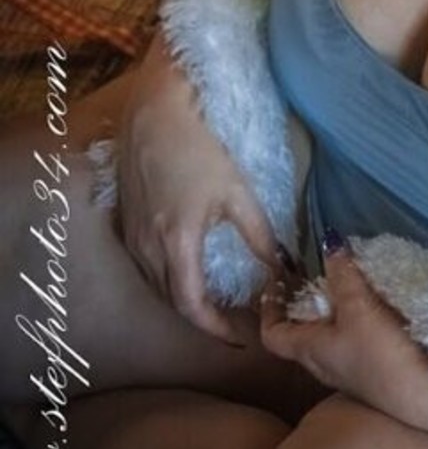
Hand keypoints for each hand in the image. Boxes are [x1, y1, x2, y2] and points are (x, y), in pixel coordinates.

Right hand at [115, 34, 277, 343]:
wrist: (156, 111)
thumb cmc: (200, 147)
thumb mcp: (237, 192)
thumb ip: (259, 236)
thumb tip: (283, 267)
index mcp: (176, 244)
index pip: (193, 307)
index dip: (216, 329)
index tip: (241, 337)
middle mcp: (146, 248)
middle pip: (173, 301)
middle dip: (203, 317)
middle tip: (234, 319)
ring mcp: (131, 236)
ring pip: (156, 285)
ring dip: (184, 299)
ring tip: (215, 301)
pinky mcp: (124, 223)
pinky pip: (144, 266)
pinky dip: (167, 278)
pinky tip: (187, 270)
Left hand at [260, 240, 427, 426]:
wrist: (424, 395)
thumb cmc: (380, 352)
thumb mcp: (358, 307)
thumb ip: (343, 275)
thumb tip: (329, 244)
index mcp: (308, 351)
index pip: (272, 334)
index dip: (269, 307)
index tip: (275, 280)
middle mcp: (322, 365)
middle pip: (301, 334)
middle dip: (304, 304)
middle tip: (314, 275)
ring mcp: (348, 372)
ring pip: (329, 338)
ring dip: (333, 312)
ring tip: (346, 284)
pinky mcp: (372, 372)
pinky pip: (353, 342)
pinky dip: (355, 321)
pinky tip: (375, 307)